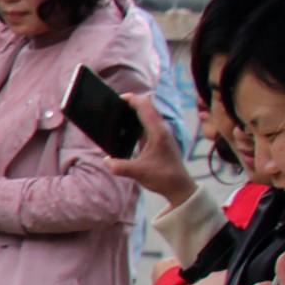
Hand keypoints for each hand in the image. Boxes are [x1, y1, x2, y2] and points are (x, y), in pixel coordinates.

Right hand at [106, 89, 194, 203]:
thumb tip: (106, 160)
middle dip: (133, 102)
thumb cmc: (162, 177)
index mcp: (157, 132)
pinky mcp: (161, 139)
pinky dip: (139, 120)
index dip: (132, 99)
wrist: (179, 186)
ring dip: (137, 110)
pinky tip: (129, 129)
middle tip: (116, 106)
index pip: (145, 106)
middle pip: (149, 106)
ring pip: (150, 114)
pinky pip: (150, 123)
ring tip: (120, 115)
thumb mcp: (137, 172)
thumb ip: (119, 166)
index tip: (118, 98)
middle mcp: (161, 129)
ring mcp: (163, 133)